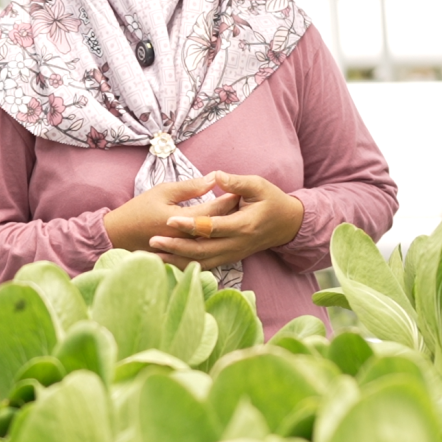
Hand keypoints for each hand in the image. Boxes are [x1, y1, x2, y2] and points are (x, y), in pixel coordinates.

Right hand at [103, 173, 239, 252]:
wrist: (118, 236)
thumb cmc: (139, 210)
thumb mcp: (163, 191)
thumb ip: (189, 187)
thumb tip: (213, 179)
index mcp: (181, 221)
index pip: (213, 211)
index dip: (229, 199)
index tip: (241, 191)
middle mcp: (185, 239)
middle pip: (217, 228)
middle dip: (232, 215)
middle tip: (245, 204)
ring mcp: (184, 252)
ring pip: (214, 242)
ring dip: (226, 230)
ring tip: (237, 218)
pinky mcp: (181, 259)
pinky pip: (205, 255)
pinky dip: (216, 246)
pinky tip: (224, 237)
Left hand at [148, 171, 304, 270]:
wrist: (288, 224)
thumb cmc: (272, 200)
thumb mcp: (259, 185)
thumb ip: (236, 182)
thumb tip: (215, 175)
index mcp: (243, 225)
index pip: (211, 227)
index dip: (189, 224)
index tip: (168, 219)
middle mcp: (237, 244)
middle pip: (202, 250)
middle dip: (176, 246)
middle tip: (152, 240)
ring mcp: (233, 254)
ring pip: (202, 262)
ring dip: (178, 260)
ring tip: (154, 255)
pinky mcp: (230, 258)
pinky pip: (206, 266)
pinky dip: (187, 266)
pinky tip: (169, 262)